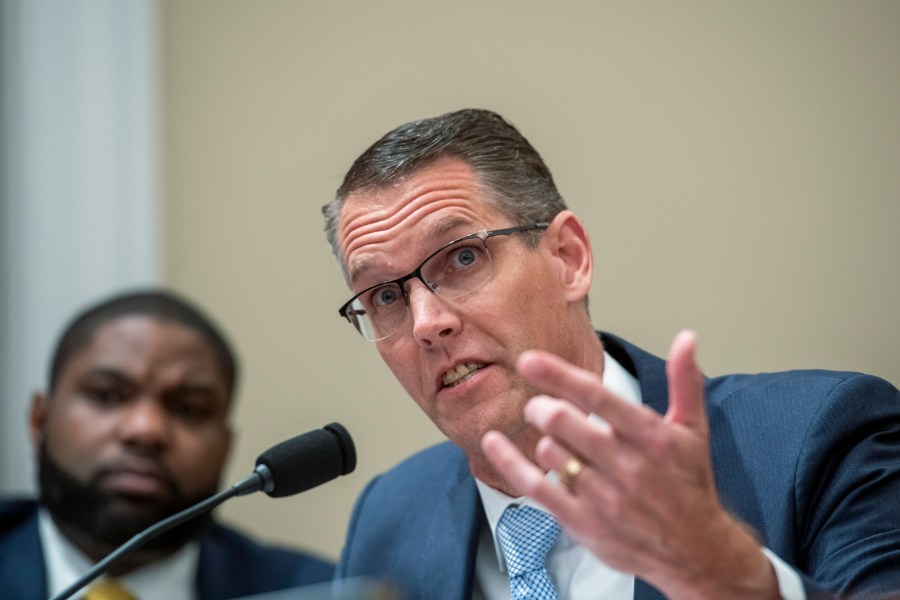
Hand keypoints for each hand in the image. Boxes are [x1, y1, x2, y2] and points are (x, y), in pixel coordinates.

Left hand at [481, 330, 778, 599]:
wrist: (695, 551)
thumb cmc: (690, 486)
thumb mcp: (694, 431)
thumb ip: (684, 382)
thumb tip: (685, 338)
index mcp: (650, 436)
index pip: (596, 395)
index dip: (558, 375)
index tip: (529, 361)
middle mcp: (626, 465)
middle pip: (562, 421)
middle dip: (541, 407)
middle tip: (539, 406)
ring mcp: (603, 496)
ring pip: (549, 452)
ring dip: (542, 438)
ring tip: (555, 440)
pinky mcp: (583, 522)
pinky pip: (535, 487)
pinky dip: (509, 462)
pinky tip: (493, 444)